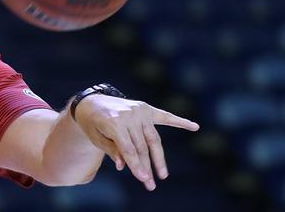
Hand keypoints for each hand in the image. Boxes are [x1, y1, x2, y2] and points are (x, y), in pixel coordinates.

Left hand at [74, 94, 198, 190]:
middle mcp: (129, 115)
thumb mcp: (96, 138)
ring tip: (163, 174)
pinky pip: (165, 117)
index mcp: (114, 122)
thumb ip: (111, 150)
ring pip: (153, 138)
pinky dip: (179, 122)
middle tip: (151, 185)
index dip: (136, 166)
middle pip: (142, 146)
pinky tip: (194, 127)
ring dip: (159, 158)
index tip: (143, 180)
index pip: (129, 149)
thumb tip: (123, 166)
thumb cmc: (92, 124)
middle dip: (147, 167)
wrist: (92, 102)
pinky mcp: (146, 108)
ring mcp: (139, 110)